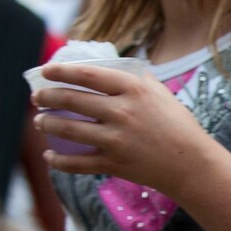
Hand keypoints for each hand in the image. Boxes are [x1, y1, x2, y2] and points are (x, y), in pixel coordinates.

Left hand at [32, 62, 222, 197]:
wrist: (192, 164)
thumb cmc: (178, 125)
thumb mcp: (161, 93)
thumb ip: (135, 78)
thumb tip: (108, 66)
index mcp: (133, 90)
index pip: (87, 75)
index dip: (61, 71)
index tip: (46, 70)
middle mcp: (122, 112)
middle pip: (71, 100)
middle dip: (47, 97)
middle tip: (38, 97)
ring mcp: (116, 140)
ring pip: (68, 130)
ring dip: (47, 124)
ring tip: (40, 122)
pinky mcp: (114, 164)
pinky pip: (76, 163)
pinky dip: (58, 161)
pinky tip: (49, 156)